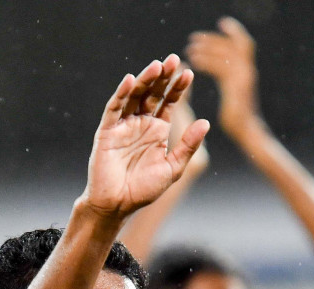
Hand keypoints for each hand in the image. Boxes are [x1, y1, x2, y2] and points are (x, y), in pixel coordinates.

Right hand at [80, 55, 208, 219]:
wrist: (118, 205)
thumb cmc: (144, 189)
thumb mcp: (173, 167)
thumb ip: (188, 145)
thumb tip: (206, 122)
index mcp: (157, 130)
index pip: (169, 102)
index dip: (178, 88)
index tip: (188, 74)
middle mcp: (141, 123)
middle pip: (152, 93)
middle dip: (163, 77)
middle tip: (174, 59)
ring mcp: (123, 125)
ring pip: (134, 95)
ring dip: (144, 79)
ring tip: (157, 66)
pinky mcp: (107, 130)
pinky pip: (114, 108)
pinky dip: (121, 94)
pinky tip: (129, 80)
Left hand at [186, 17, 259, 139]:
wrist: (248, 135)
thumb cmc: (240, 123)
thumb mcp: (235, 97)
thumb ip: (230, 83)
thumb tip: (224, 77)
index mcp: (248, 72)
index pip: (243, 44)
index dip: (232, 33)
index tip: (219, 26)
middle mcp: (248, 71)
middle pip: (234, 44)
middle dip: (214, 40)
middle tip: (194, 39)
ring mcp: (243, 78)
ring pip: (226, 54)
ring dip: (207, 48)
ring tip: (190, 49)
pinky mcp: (236, 87)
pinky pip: (219, 67)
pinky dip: (206, 61)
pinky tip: (193, 61)